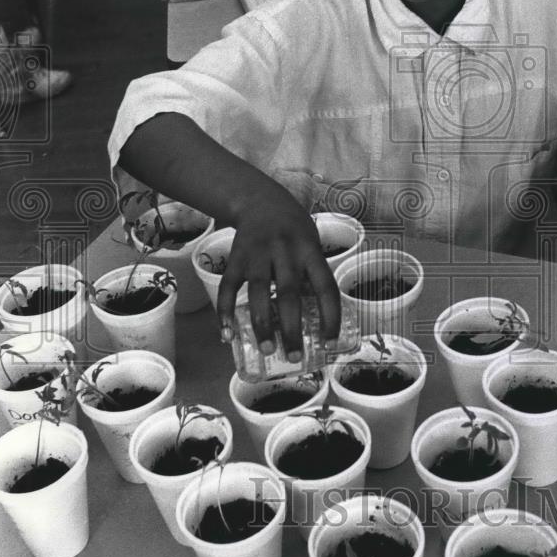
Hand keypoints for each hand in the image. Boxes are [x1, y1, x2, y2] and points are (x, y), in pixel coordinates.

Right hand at [216, 182, 340, 359]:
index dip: (331, 316)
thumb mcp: (311, 244)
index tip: (330, 342)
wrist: (260, 199)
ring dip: (262, 324)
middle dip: (292, 328)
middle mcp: (285, 252)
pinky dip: (225, 312)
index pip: (325, 287)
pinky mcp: (235, 258)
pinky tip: (226, 335)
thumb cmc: (294, 230)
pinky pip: (229, 287)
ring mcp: (257, 254)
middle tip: (295, 357)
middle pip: (289, 294)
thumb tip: (317, 320)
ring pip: (258, 292)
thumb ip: (312, 276)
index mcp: (310, 251)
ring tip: (267, 349)